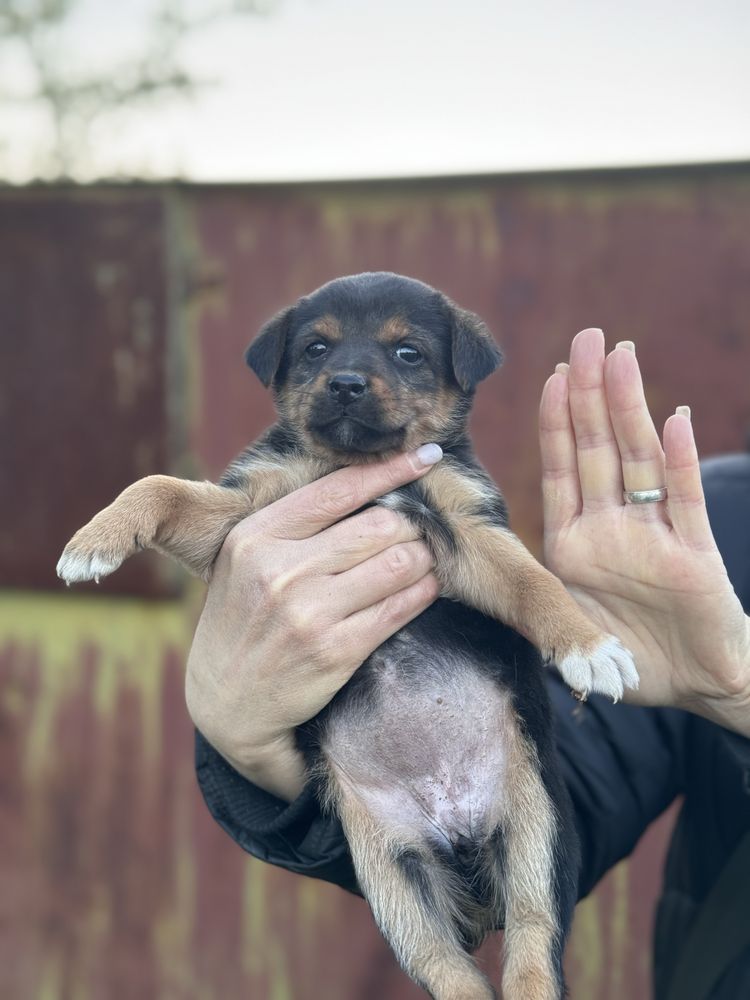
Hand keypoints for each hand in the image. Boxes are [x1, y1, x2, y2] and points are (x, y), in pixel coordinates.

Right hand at [185, 445, 441, 800]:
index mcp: (256, 537)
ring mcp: (309, 612)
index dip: (391, 469)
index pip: (338, 488)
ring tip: (424, 557)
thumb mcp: (244, 561)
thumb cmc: (242, 620)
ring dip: (423, 556)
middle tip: (421, 528)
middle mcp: (280, 570)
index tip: (426, 456)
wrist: (225, 704)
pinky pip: (401, 606)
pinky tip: (426, 586)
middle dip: (411, 523)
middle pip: (379, 525)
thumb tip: (369, 485)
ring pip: (398, 563)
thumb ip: (293, 525)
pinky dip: (424, 591)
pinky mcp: (336, 651)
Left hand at [539, 328, 749, 734]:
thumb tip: (496, 579)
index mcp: (574, 540)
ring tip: (623, 356)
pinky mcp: (694, 553)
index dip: (557, 420)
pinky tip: (676, 418)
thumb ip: (542, 599)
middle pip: (598, 448)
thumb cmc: (630, 657)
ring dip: (629, 408)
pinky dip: (680, 460)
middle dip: (591, 392)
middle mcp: (612, 526)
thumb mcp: (569, 623)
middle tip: (587, 337)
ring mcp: (654, 533)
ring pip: (639, 458)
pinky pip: (684, 500)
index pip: (562, 468)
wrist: (694, 686)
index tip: (552, 375)